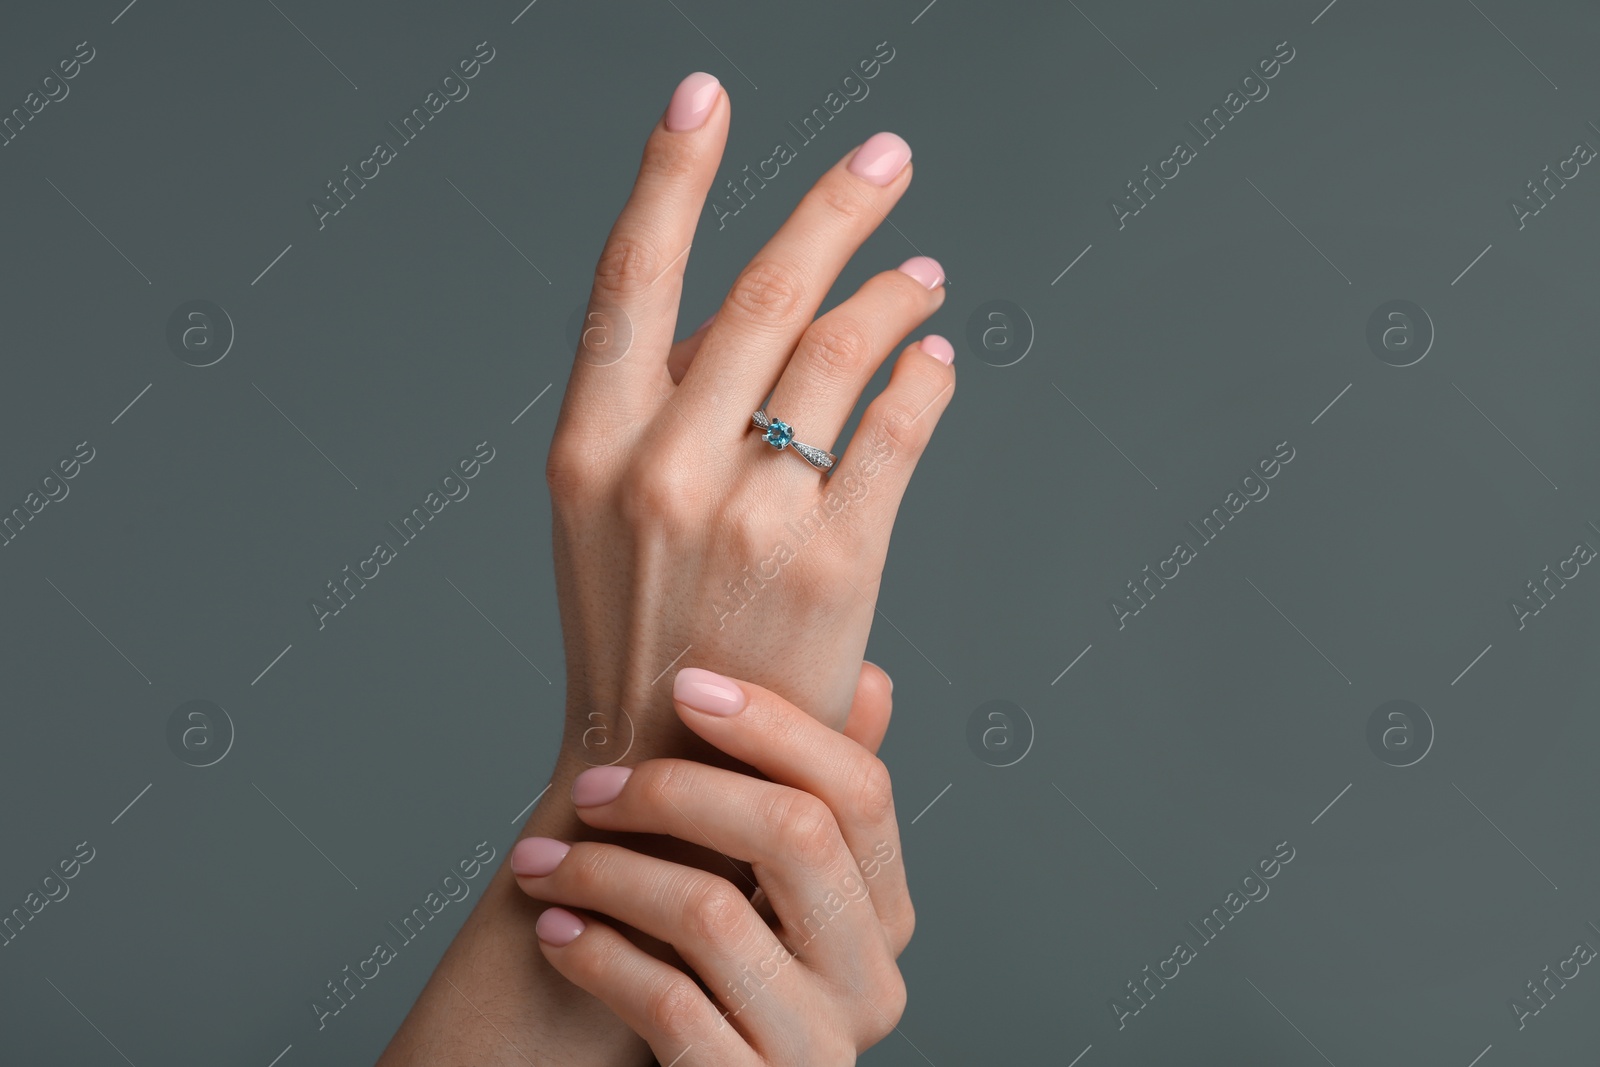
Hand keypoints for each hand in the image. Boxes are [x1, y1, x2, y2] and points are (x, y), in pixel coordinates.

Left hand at [512, 665, 911, 1064]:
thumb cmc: (720, 988)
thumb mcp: (772, 898)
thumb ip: (812, 802)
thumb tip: (872, 680)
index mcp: (885, 914)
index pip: (860, 789)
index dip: (774, 724)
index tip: (682, 686)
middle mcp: (870, 980)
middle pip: (796, 832)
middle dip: (675, 790)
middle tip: (590, 787)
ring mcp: (818, 1047)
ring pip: (713, 915)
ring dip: (607, 873)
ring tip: (540, 865)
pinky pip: (667, 1004)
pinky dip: (597, 956)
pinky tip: (555, 933)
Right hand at [548, 70, 953, 755]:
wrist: (661, 780)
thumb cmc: (635, 639)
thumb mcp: (602, 520)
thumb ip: (662, 415)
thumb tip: (747, 328)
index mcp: (588, 445)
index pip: (629, 277)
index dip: (669, 175)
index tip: (705, 97)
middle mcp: (661, 465)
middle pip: (763, 292)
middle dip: (834, 209)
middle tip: (886, 159)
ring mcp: (750, 511)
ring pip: (837, 351)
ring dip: (891, 295)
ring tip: (921, 271)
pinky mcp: (835, 560)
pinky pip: (897, 430)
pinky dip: (924, 381)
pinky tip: (934, 359)